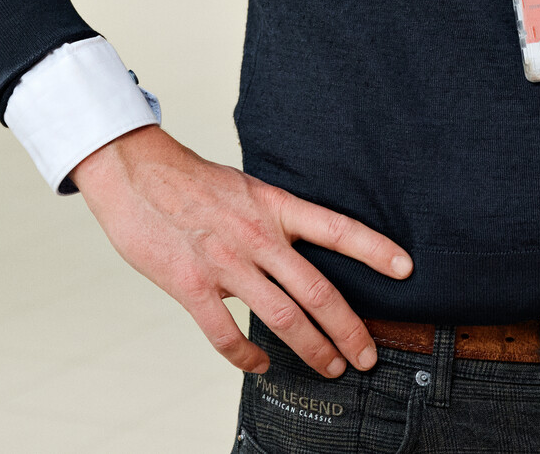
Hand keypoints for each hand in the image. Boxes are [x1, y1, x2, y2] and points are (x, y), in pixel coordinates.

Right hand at [73, 126, 411, 377]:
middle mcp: (257, 236)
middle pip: (317, 289)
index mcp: (273, 207)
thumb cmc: (188, 181)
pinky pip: (226, 334)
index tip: (406, 268)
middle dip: (349, 327)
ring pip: (282, 317)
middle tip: (368, 353)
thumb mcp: (245, 188)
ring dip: (312, 348)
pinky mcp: (191, 286)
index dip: (374, 249)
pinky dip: (246, 357)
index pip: (335, 228)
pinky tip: (259, 365)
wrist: (134, 172)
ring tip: (332, 368)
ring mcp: (225, 263)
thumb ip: (272, 219)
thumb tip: (296, 249)